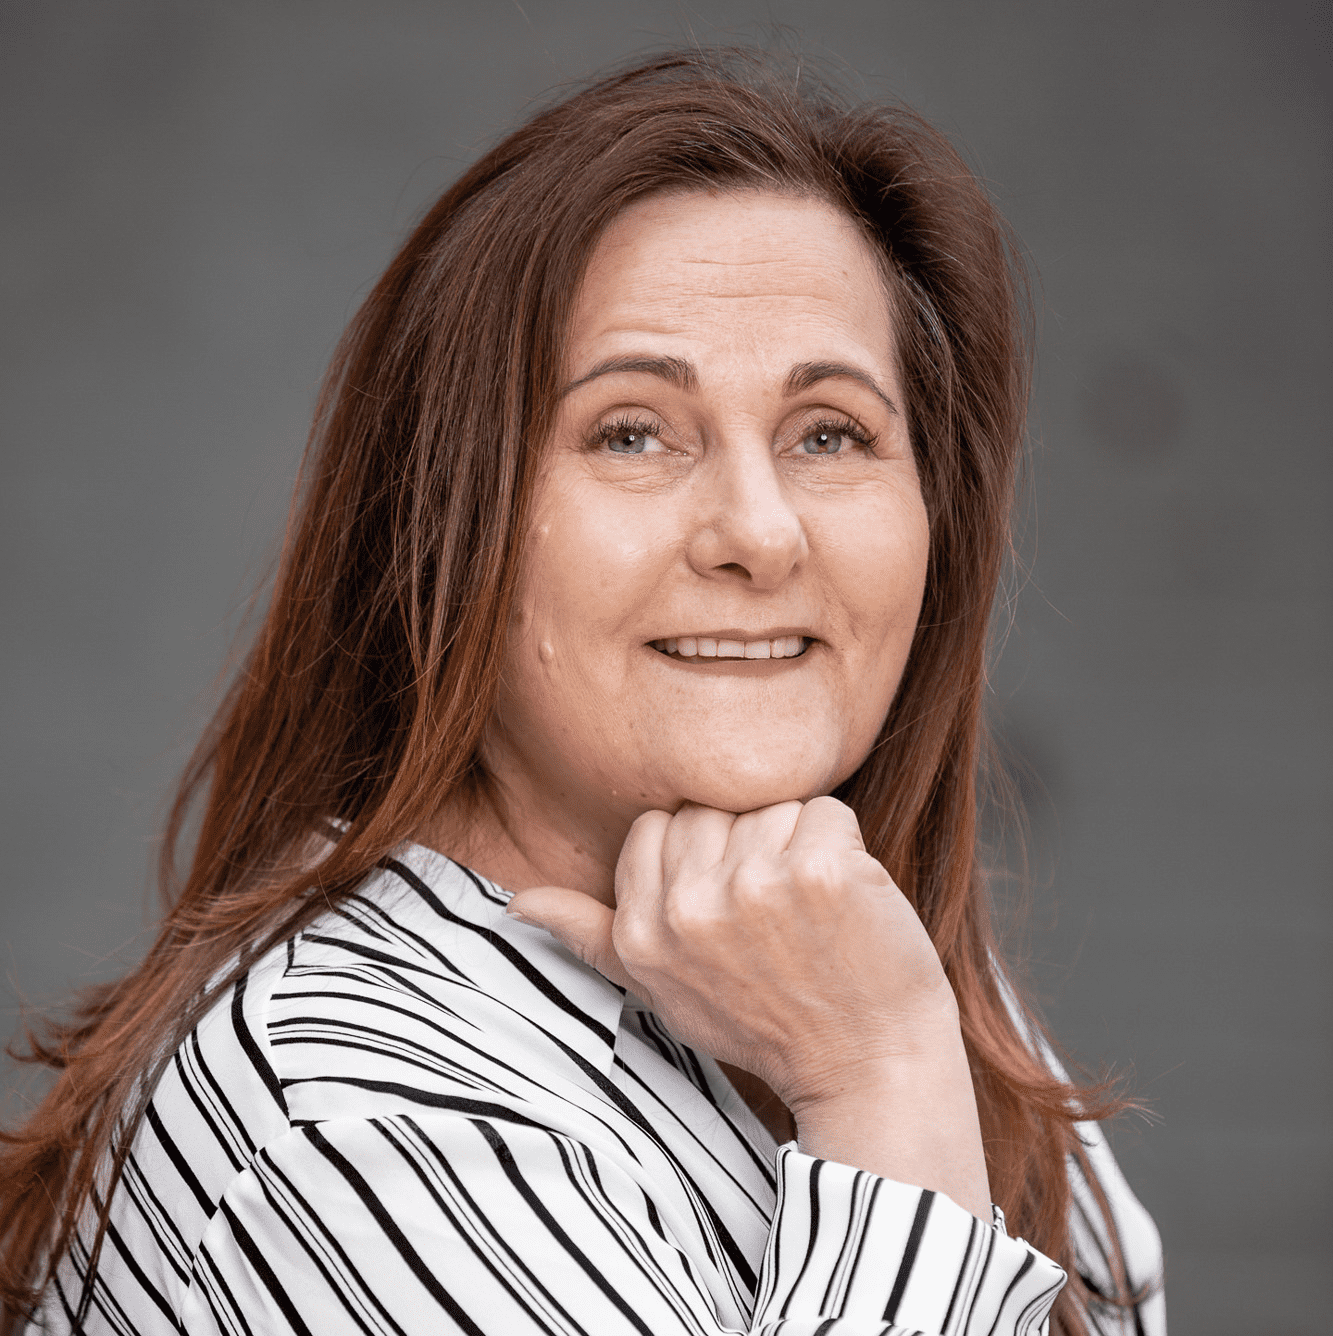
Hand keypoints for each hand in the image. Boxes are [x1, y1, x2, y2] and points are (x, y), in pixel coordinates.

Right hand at [504, 796, 959, 1119]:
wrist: (867, 1067)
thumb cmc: (767, 1022)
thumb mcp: (662, 988)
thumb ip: (592, 935)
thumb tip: (518, 904)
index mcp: (641, 931)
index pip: (660, 827)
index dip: (706, 859)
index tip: (737, 915)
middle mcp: (687, 909)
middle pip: (714, 811)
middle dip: (752, 850)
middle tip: (780, 923)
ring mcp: (753, 888)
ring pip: (772, 807)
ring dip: (801, 849)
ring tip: (813, 918)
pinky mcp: (819, 873)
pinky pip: (828, 811)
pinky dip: (849, 848)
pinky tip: (849, 905)